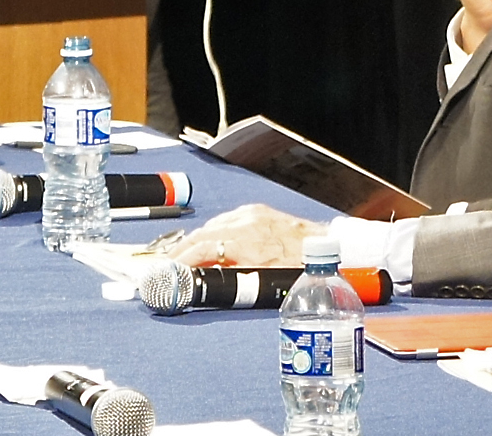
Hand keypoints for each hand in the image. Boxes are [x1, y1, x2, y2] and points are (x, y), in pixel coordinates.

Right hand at [168, 204, 322, 268]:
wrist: (322, 247)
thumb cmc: (299, 267)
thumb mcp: (263, 281)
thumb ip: (232, 278)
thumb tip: (206, 279)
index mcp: (246, 242)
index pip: (202, 248)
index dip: (182, 259)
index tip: (169, 269)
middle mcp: (246, 223)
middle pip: (203, 234)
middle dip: (183, 249)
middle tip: (170, 263)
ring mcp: (251, 214)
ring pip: (213, 224)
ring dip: (198, 239)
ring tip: (186, 253)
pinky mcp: (257, 210)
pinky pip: (226, 218)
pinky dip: (214, 230)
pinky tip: (211, 240)